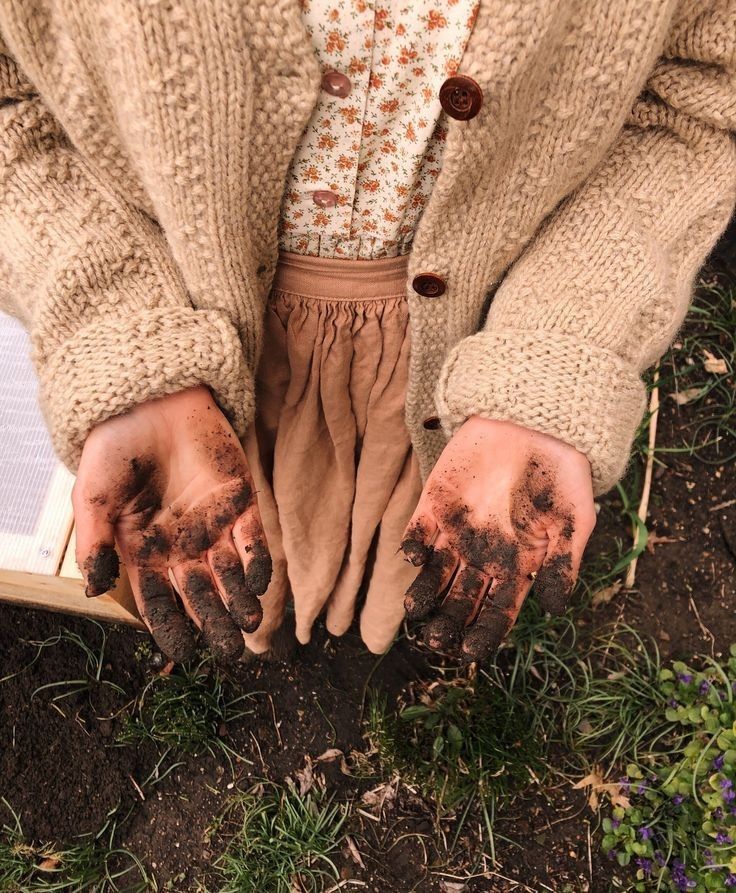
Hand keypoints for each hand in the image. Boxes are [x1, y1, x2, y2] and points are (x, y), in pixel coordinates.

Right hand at [72, 386, 271, 662]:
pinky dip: (258, 561)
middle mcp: (183, 547)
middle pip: (201, 595)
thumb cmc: (116, 449)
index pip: (160, 601)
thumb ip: (94, 542)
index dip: (172, 627)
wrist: (151, 401)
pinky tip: (258, 583)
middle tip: (230, 651)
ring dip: (241, 600)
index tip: (185, 652)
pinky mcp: (241, 502)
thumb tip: (93, 590)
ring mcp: (214, 526)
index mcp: (146, 552)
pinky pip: (253, 539)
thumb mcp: (93, 496)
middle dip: (215, 623)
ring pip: (231, 574)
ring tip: (249, 624)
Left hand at [400, 416, 595, 661]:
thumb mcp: (574, 522)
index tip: (471, 653)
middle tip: (437, 641)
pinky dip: (414, 546)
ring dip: (424, 594)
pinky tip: (417, 557)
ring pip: (434, 573)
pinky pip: (418, 532)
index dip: (485, 633)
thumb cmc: (561, 475)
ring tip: (417, 614)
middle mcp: (482, 554)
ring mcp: (456, 530)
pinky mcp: (434, 504)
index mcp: (516, 565)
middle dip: (449, 622)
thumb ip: (563, 566)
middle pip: (461, 598)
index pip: (498, 610)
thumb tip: (553, 611)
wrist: (536, 424)